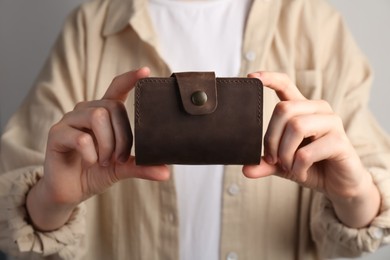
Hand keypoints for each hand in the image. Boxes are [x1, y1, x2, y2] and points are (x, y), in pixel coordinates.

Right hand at [27, 67, 169, 230]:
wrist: (70, 191)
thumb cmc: (96, 172)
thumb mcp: (122, 168)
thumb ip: (141, 166)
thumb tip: (166, 172)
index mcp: (104, 113)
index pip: (116, 88)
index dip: (130, 78)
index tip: (146, 71)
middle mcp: (86, 111)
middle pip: (112, 106)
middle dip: (123, 136)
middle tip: (120, 158)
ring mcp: (70, 120)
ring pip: (98, 116)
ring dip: (108, 144)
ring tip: (106, 161)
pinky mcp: (56, 134)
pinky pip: (81, 137)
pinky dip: (91, 154)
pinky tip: (91, 162)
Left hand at [243, 71, 379, 227]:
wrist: (341, 186)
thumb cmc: (313, 167)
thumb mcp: (284, 165)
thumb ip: (266, 164)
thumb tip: (246, 169)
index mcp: (303, 110)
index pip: (286, 85)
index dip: (269, 78)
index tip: (252, 77)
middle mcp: (318, 110)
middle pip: (284, 108)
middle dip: (271, 138)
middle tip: (273, 159)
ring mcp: (332, 123)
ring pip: (296, 127)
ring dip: (285, 153)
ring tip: (288, 167)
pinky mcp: (340, 142)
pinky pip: (307, 152)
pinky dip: (298, 167)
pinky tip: (301, 173)